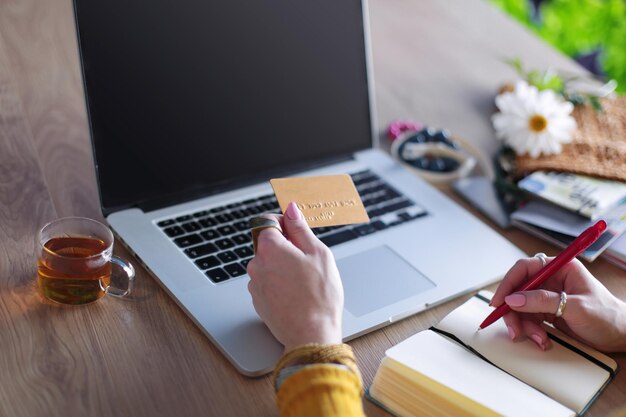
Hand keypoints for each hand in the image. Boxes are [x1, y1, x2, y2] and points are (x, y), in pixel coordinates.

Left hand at [247, 202, 343, 351]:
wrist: (311, 334)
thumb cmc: (319, 296)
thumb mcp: (318, 253)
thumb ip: (300, 229)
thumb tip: (291, 209)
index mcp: (270, 248)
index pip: (267, 221)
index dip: (284, 224)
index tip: (297, 233)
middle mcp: (256, 264)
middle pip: (268, 245)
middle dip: (286, 249)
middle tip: (308, 263)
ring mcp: (255, 285)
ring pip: (269, 265)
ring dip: (283, 268)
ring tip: (304, 283)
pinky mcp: (258, 302)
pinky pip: (268, 284)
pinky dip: (280, 285)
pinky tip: (297, 296)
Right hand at [491, 256, 625, 351]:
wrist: (620, 336)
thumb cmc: (608, 316)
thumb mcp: (576, 307)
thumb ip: (544, 301)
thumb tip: (514, 299)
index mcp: (560, 268)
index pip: (525, 268)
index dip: (509, 283)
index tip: (499, 301)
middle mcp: (551, 279)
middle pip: (519, 290)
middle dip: (514, 311)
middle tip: (514, 329)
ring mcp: (548, 296)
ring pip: (521, 307)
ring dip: (524, 325)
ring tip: (538, 339)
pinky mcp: (547, 311)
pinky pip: (528, 319)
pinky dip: (531, 331)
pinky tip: (542, 340)